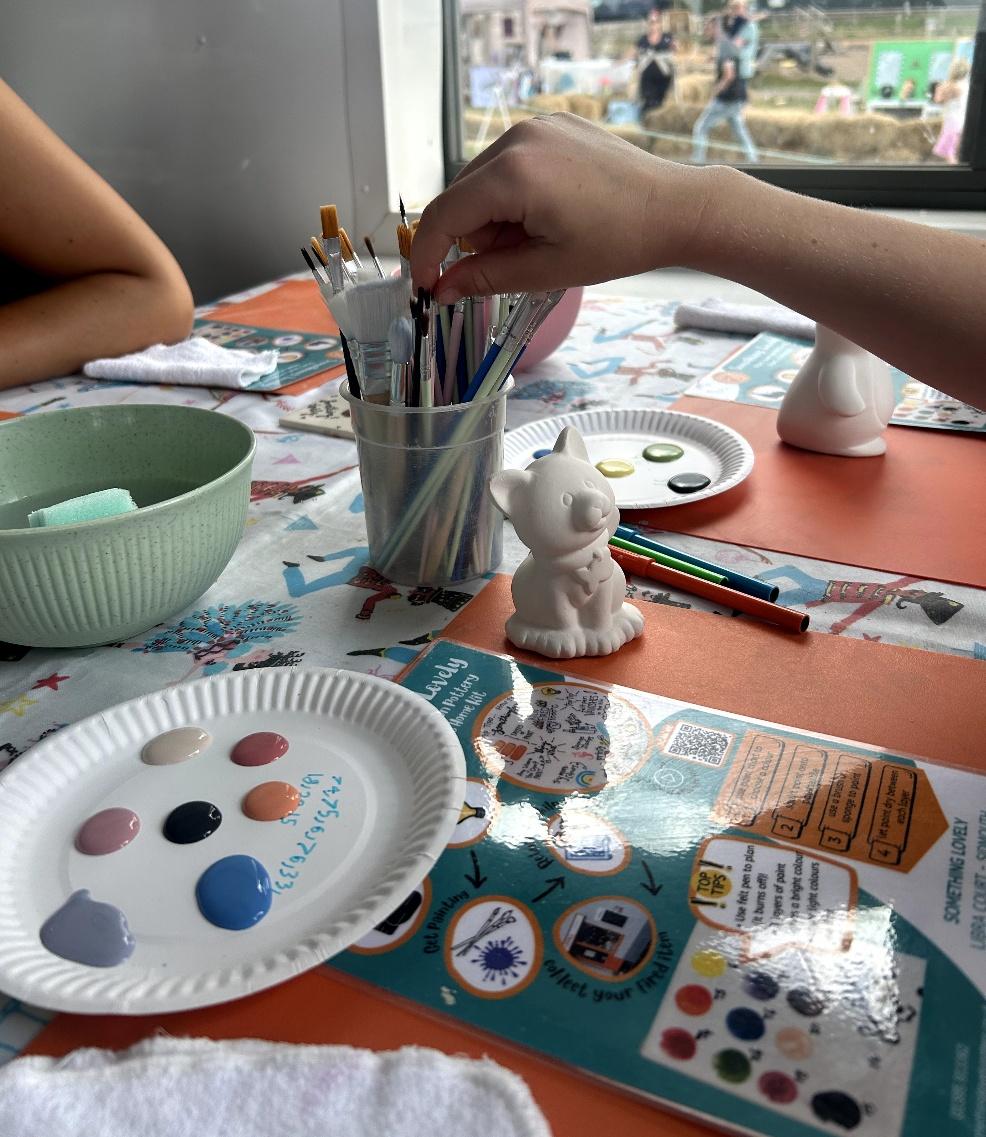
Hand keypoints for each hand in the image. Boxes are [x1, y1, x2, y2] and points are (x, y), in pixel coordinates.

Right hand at [410, 113, 712, 303]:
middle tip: (510, 264)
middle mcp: (517, 139)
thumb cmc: (618, 241)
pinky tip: (548, 213)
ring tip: (539, 237)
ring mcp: (535, 126)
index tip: (426, 287)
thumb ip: (485, 278)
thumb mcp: (546, 270)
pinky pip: (508, 164)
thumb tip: (442, 290)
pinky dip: (513, 196)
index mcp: (513, 175)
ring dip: (494, 217)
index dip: (428, 256)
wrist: (674, 208)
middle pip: (461, 197)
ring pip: (482, 181)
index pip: (444, 216)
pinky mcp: (551, 125)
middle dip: (473, 238)